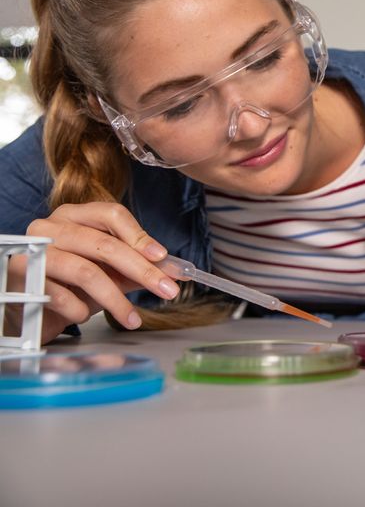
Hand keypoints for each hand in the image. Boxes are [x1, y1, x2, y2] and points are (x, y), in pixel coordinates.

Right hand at [4, 202, 179, 342]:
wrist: (25, 306)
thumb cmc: (68, 284)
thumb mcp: (106, 272)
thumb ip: (137, 268)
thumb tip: (175, 272)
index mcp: (75, 216)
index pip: (112, 214)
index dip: (140, 236)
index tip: (163, 257)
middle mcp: (51, 226)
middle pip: (105, 244)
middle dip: (142, 270)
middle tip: (168, 290)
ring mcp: (34, 250)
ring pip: (86, 271)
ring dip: (116, 299)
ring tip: (132, 318)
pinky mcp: (22, 276)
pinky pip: (60, 295)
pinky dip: (80, 310)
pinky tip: (85, 316)